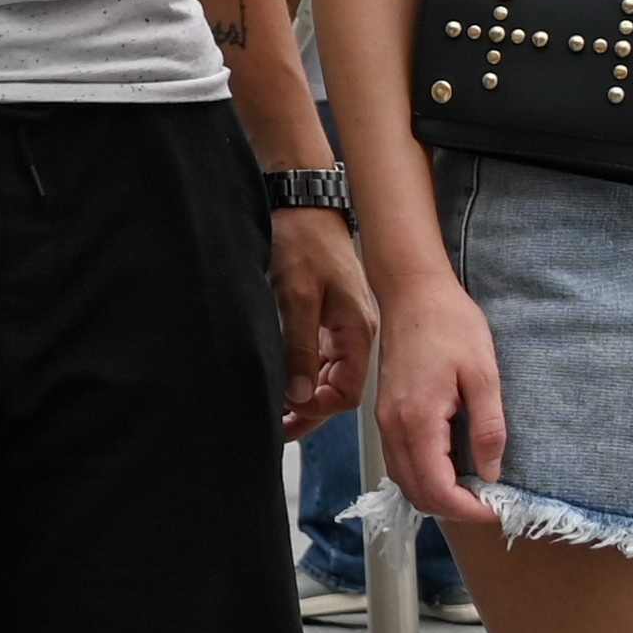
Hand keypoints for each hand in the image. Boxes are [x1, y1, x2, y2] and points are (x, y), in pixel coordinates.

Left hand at [268, 210, 376, 434]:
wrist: (301, 204)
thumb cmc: (304, 242)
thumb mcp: (298, 297)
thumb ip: (300, 349)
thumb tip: (301, 397)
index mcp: (357, 331)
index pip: (347, 392)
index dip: (319, 410)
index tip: (289, 415)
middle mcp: (354, 333)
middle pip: (338, 387)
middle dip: (309, 410)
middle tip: (277, 427)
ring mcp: (341, 325)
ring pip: (326, 373)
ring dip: (303, 393)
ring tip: (275, 410)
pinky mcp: (326, 315)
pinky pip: (318, 355)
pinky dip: (301, 371)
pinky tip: (280, 378)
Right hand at [374, 278, 509, 528]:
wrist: (413, 292)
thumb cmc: (451, 324)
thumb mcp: (483, 374)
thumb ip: (488, 428)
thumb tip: (492, 474)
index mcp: (417, 420)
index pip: (437, 490)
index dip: (469, 510)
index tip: (499, 509)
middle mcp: (393, 428)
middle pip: (416, 494)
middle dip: (454, 510)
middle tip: (490, 504)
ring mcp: (385, 421)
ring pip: (404, 481)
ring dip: (437, 495)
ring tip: (474, 490)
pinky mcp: (386, 413)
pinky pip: (399, 461)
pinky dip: (424, 476)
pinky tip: (452, 467)